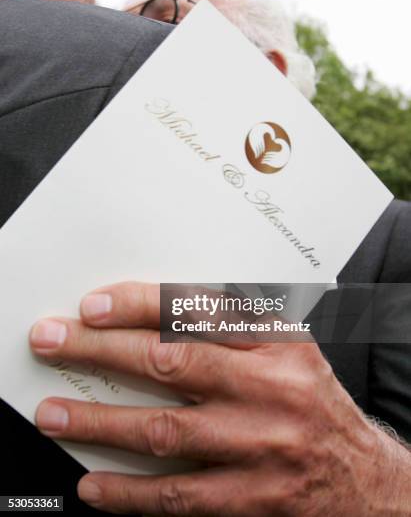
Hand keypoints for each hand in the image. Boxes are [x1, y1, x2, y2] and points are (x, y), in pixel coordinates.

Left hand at [29, 282, 410, 515]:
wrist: (361, 475)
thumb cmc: (313, 402)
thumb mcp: (288, 349)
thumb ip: (235, 325)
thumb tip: (157, 309)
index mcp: (278, 342)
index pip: (200, 312)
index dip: (141, 305)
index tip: (95, 306)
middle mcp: (269, 389)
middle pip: (172, 362)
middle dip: (103, 350)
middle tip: (54, 341)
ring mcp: (260, 446)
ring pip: (166, 430)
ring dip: (102, 421)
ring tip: (55, 413)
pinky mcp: (253, 498)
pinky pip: (180, 496)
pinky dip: (130, 493)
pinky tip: (94, 484)